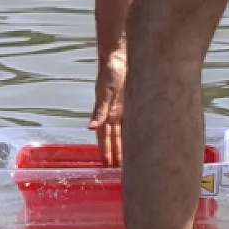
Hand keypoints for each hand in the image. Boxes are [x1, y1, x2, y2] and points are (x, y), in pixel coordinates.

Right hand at [89, 46, 125, 166]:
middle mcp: (113, 113)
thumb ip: (100, 111)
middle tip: (116, 169)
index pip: (104, 136)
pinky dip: (132, 134)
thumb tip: (91, 128)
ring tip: (126, 160)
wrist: (119, 58)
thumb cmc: (110, 73)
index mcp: (105, 113)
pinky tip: (137, 141)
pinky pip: (131, 123)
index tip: (105, 164)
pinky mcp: (131, 104)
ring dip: (123, 146)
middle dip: (114, 153)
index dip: (105, 150)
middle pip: (114, 138)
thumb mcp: (105, 92)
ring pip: (123, 133)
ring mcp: (122, 109)